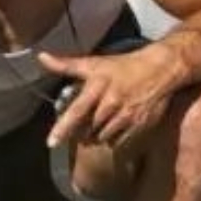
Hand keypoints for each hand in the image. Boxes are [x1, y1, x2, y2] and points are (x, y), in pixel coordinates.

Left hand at [39, 43, 187, 148]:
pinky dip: (112, 139)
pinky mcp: (139, 126)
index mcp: (98, 86)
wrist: (159, 69)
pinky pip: (119, 142)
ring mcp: (126, 116)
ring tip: (100, 124)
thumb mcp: (95, 63)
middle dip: (81, 132)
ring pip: (102, 138)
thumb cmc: (123, 66)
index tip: (51, 143)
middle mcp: (112, 102)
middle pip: (87, 130)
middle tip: (84, 124)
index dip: (63, 129)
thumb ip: (66, 65)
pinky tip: (114, 128)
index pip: (77, 111)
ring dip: (97, 136)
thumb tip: (40, 57)